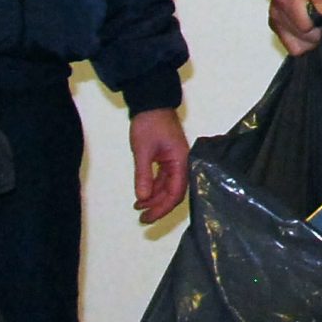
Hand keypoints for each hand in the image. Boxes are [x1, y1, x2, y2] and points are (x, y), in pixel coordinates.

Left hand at [129, 107, 188, 223]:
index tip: (148, 217)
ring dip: (155, 198)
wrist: (151, 103)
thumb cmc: (149, 124)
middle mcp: (182, 163)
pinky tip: (142, 195)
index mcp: (181, 161)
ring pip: (168, 187)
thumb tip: (143, 198)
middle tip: (142, 219)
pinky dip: (154, 188)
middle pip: (174, 192)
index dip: (162, 207)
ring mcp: (175, 161)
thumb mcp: (142, 150)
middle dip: (159, 207)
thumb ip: (144, 175)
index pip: (175, 192)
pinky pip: (164, 179)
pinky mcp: (168, 158)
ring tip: (139, 208)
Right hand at [268, 0, 321, 53]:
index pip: (307, 29)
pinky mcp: (277, 26)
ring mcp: (275, 22)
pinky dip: (304, 39)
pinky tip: (310, 23)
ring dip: (311, 38)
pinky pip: (292, 45)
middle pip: (303, 41)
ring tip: (317, 18)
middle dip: (318, 31)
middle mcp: (276, 14)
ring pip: (297, 47)